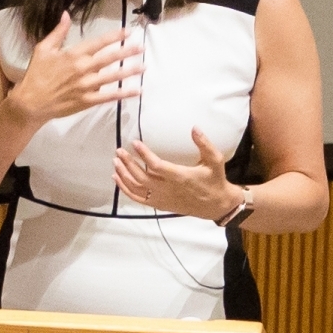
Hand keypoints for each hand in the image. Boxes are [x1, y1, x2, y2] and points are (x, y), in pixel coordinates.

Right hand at [5, 15, 142, 130]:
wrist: (31, 101)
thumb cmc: (37, 74)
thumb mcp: (44, 48)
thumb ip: (58, 32)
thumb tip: (66, 14)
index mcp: (74, 54)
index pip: (99, 42)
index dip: (115, 36)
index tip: (128, 32)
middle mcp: (83, 68)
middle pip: (110, 58)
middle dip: (128, 52)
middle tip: (141, 47)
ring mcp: (87, 85)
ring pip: (113, 76)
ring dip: (130, 71)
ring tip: (144, 66)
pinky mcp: (88, 101)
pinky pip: (110, 96)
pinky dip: (124, 93)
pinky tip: (137, 91)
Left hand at [114, 128, 240, 221]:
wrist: (216, 205)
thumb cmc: (214, 180)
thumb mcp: (215, 161)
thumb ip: (205, 144)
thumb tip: (194, 128)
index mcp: (181, 177)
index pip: (157, 166)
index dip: (144, 154)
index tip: (135, 143)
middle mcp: (168, 189)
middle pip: (141, 177)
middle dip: (128, 164)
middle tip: (119, 151)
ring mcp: (162, 198)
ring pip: (137, 188)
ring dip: (124, 175)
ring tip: (116, 162)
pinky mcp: (160, 204)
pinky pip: (138, 199)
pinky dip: (125, 189)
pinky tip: (117, 178)